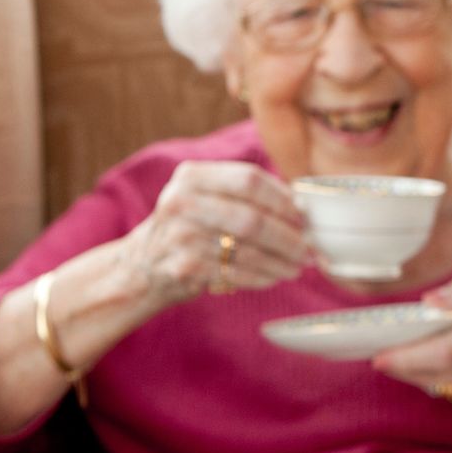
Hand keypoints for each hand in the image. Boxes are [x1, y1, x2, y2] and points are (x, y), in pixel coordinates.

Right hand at [117, 161, 309, 311]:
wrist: (143, 263)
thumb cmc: (189, 225)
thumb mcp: (204, 195)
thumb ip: (243, 192)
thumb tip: (302, 206)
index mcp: (192, 176)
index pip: (250, 179)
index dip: (283, 199)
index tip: (303, 216)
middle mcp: (182, 202)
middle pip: (252, 218)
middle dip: (288, 236)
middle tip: (308, 248)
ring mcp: (181, 236)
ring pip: (247, 250)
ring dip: (281, 261)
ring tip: (299, 266)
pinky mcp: (184, 267)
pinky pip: (236, 272)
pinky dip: (263, 276)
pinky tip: (276, 276)